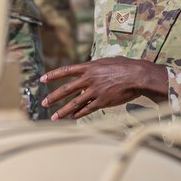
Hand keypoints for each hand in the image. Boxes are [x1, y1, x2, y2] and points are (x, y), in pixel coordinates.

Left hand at [40, 57, 168, 120]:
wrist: (138, 76)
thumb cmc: (126, 66)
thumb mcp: (107, 62)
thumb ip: (96, 67)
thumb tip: (90, 70)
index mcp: (89, 67)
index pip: (66, 70)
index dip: (52, 75)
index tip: (42, 79)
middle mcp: (89, 79)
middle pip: (66, 89)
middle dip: (53, 97)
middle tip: (44, 103)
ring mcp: (95, 91)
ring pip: (74, 103)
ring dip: (63, 111)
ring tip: (54, 117)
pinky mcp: (102, 101)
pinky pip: (88, 109)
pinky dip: (79, 114)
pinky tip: (72, 118)